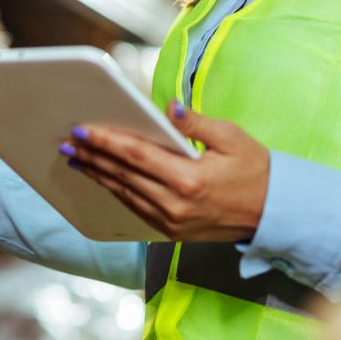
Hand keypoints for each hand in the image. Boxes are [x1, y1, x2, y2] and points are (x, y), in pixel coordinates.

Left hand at [64, 101, 270, 241]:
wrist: (273, 214)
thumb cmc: (255, 170)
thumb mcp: (231, 136)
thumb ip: (195, 122)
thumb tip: (168, 107)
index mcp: (189, 178)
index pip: (136, 155)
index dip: (105, 141)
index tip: (81, 130)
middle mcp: (175, 204)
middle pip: (122, 176)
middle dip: (92, 156)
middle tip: (67, 142)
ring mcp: (171, 222)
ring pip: (124, 194)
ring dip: (98, 175)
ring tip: (76, 159)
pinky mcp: (172, 232)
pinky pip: (135, 208)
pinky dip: (116, 191)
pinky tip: (103, 178)